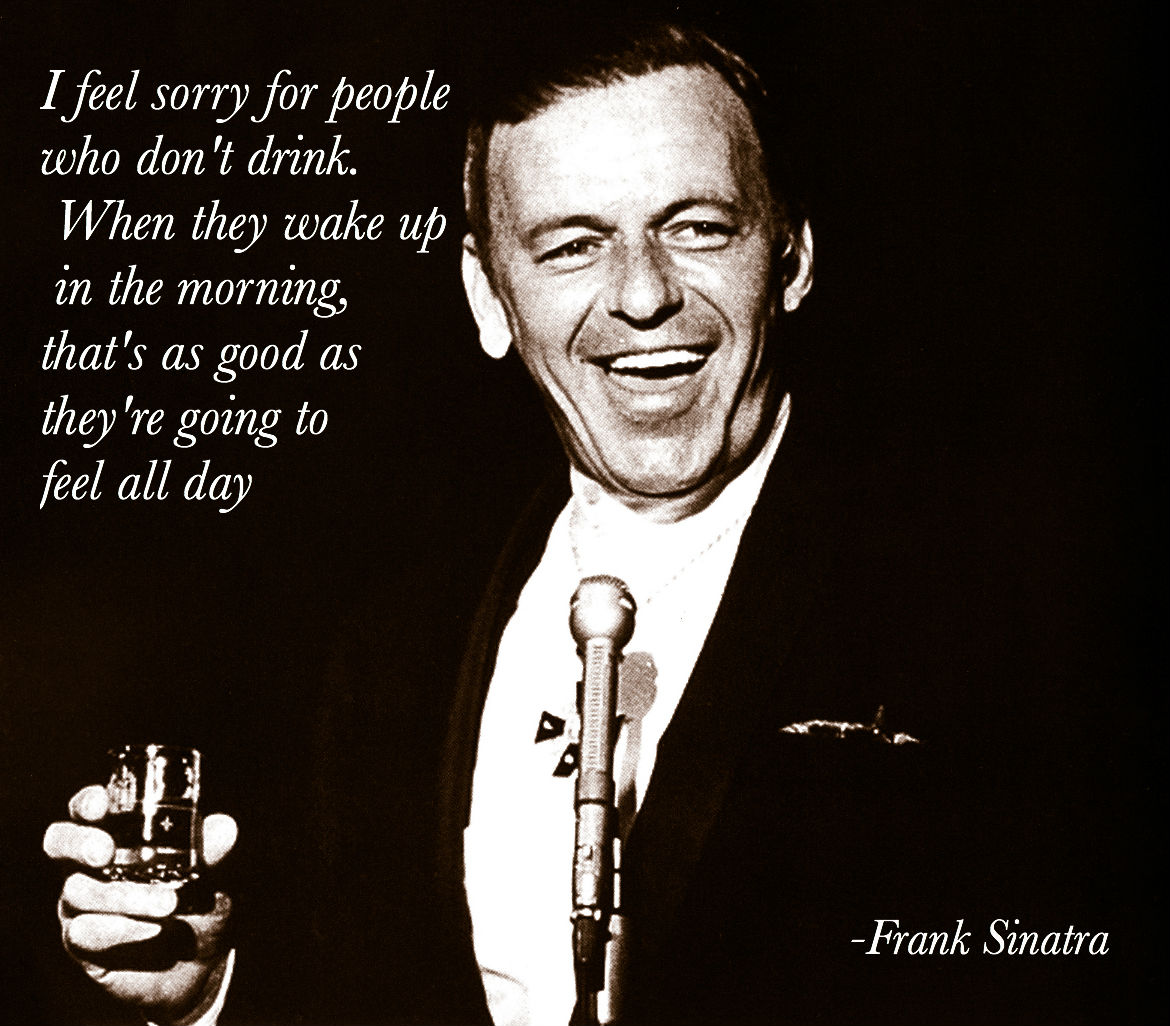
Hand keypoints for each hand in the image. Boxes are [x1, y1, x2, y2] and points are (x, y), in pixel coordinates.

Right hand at [43, 785, 237, 1024]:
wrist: (200, 963)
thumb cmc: (200, 903)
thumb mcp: (214, 875)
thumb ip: (213, 852)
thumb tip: (224, 828)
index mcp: (120, 836)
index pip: (89, 809)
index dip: (87, 803)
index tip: (100, 804)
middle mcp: (91, 866)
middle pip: (59, 842)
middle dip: (78, 843)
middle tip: (105, 853)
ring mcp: (80, 905)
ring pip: (77, 891)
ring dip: (123, 896)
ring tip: (169, 904)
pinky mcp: (82, 944)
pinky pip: (83, 932)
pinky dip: (119, 928)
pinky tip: (152, 930)